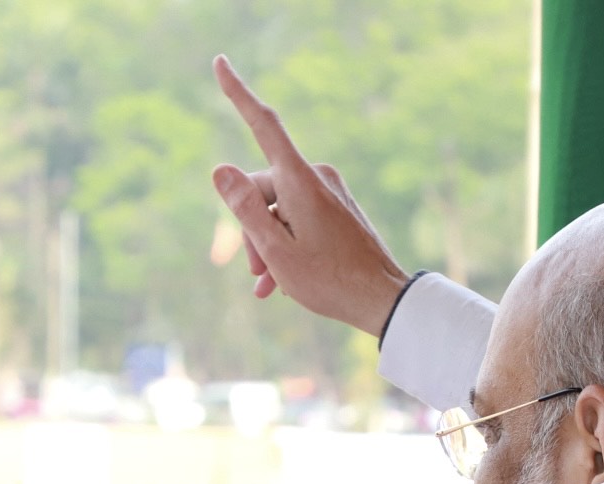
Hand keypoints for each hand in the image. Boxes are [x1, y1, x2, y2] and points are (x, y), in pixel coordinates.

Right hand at [210, 55, 411, 337]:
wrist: (383, 300)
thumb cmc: (328, 279)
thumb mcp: (276, 250)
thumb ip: (245, 208)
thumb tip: (220, 170)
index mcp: (299, 180)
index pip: (262, 125)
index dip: (238, 94)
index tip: (220, 62)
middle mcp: (316, 177)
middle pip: (263, 187)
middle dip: (251, 227)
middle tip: (255, 272)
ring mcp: (330, 192)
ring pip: (280, 208)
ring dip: (268, 243)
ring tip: (269, 284)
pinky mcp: (338, 208)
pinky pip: (299, 218)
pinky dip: (287, 244)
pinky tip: (280, 281)